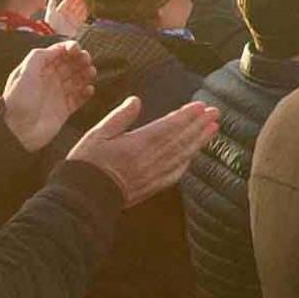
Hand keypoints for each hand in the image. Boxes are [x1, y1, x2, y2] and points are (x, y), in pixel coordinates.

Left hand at [0, 41, 96, 150]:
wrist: (18, 131)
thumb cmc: (18, 101)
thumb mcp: (24, 73)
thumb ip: (39, 57)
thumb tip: (57, 49)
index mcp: (38, 69)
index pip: (57, 53)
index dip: (68, 48)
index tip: (77, 50)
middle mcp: (49, 80)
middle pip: (70, 64)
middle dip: (80, 60)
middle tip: (87, 61)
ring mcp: (58, 94)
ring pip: (78, 79)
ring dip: (86, 74)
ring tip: (90, 74)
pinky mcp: (65, 109)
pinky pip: (80, 98)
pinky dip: (86, 93)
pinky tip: (88, 90)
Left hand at [46, 0, 90, 37]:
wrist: (55, 35)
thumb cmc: (51, 24)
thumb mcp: (50, 12)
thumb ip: (51, 4)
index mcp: (61, 10)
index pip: (69, 1)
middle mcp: (67, 14)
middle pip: (75, 5)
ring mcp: (72, 19)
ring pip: (80, 10)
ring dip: (85, 5)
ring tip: (90, 0)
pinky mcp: (76, 25)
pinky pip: (83, 17)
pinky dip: (86, 13)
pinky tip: (90, 9)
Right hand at [63, 98, 220, 204]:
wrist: (83, 197)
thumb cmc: (87, 163)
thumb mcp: (97, 134)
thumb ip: (119, 117)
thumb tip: (136, 100)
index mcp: (138, 144)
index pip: (169, 126)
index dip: (186, 116)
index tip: (200, 106)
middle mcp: (151, 159)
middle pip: (181, 139)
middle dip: (199, 125)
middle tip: (215, 112)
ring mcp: (154, 174)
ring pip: (182, 155)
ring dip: (199, 141)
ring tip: (213, 129)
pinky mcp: (152, 187)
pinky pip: (175, 173)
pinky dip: (186, 162)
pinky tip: (193, 155)